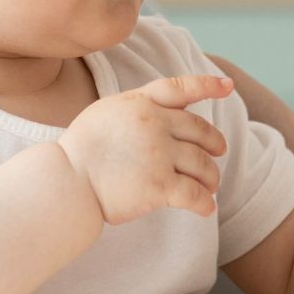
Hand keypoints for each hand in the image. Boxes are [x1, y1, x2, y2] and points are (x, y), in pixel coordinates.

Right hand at [57, 75, 230, 223]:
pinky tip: (206, 208)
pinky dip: (204, 203)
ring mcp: (159, 154)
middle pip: (200, 131)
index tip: (229, 86)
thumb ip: (137, 108)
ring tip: (210, 185)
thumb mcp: (106, 112)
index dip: (208, 85)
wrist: (65, 181)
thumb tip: (166, 112)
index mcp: (141, 102)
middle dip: (214, 142)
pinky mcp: (160, 185)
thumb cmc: (80, 150)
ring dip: (211, 176)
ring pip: (202, 164)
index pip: (181, 88)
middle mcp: (155, 124)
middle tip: (219, 151)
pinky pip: (194, 194)